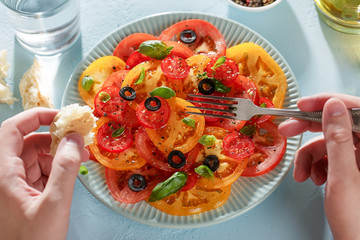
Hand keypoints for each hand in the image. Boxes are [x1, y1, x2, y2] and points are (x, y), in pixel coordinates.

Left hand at [0, 108, 88, 239]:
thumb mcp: (54, 204)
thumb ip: (66, 168)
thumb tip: (74, 140)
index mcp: (2, 173)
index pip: (13, 129)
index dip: (36, 117)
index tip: (61, 116)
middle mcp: (3, 175)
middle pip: (28, 142)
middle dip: (55, 139)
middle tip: (78, 139)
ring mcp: (11, 184)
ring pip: (35, 157)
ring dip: (58, 154)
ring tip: (80, 158)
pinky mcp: (21, 193)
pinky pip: (39, 171)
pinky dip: (56, 168)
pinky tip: (71, 173)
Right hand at [279, 93, 359, 239]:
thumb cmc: (359, 222)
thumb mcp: (344, 177)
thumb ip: (338, 138)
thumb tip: (332, 107)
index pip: (354, 108)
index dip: (326, 102)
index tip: (303, 105)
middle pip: (337, 125)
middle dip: (309, 131)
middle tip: (287, 131)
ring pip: (328, 144)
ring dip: (309, 157)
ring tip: (303, 174)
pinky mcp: (352, 168)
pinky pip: (329, 157)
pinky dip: (316, 165)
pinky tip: (313, 178)